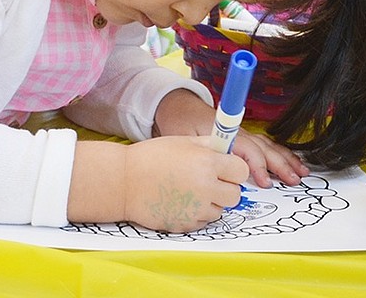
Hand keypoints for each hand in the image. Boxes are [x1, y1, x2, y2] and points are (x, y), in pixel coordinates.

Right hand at [124, 136, 246, 231]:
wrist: (123, 182)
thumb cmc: (151, 157)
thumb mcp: (183, 141)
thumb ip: (210, 145)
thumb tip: (230, 147)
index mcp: (207, 163)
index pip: (242, 171)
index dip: (234, 170)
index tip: (226, 169)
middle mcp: (205, 187)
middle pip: (236, 195)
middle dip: (226, 188)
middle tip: (210, 181)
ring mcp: (196, 209)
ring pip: (220, 210)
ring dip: (211, 202)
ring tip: (190, 191)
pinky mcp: (186, 225)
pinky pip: (203, 221)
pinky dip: (197, 214)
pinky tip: (180, 202)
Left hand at [153, 89, 309, 187]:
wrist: (179, 106)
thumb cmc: (181, 123)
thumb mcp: (186, 137)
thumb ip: (203, 151)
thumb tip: (217, 168)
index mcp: (225, 133)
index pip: (246, 150)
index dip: (256, 166)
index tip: (265, 182)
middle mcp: (238, 133)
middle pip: (264, 148)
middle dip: (280, 165)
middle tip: (293, 181)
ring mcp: (243, 135)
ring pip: (268, 147)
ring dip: (286, 159)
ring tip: (301, 173)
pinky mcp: (243, 138)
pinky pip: (266, 146)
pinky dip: (281, 154)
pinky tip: (291, 162)